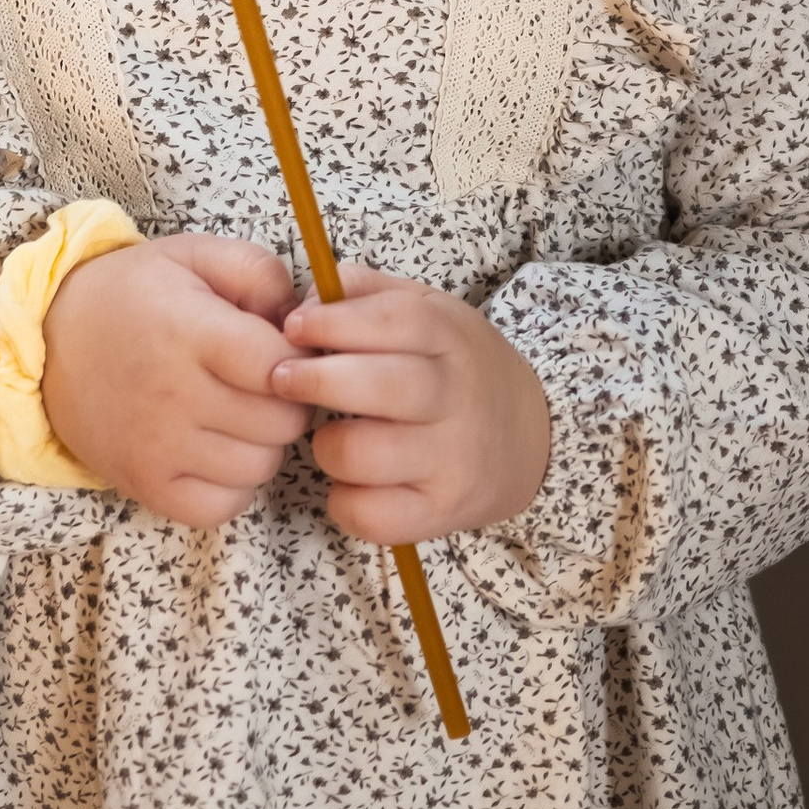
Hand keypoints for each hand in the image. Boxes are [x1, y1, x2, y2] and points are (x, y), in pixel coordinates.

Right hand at [40, 233, 302, 527]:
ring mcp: (157, 447)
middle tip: (262, 382)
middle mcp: (173, 394)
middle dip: (286, 400)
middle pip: (280, 422)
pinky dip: (234, 485)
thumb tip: (302, 322)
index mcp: (189, 331)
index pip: (281, 367)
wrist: (49, 339)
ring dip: (263, 443)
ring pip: (260, 467)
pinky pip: (224, 507)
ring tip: (238, 413)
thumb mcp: (193, 255)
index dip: (299, 360)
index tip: (284, 350)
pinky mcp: (145, 484)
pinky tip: (219, 450)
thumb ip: (258, 273)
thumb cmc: (132, 295)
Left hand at [270, 263, 550, 543]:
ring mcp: (451, 460)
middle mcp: (456, 398)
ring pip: (365, 456)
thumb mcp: (426, 309)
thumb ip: (366, 292)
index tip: (293, 327)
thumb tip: (306, 300)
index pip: (393, 322)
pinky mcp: (442, 512)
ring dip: (327, 446)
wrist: (528, 433)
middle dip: (316, 380)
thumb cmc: (454, 365)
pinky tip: (349, 480)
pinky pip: (374, 516)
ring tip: (329, 436)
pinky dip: (345, 500)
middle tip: (280, 379)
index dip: (334, 322)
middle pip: (380, 387)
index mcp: (449, 337)